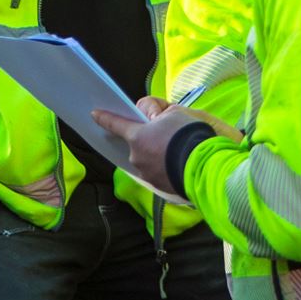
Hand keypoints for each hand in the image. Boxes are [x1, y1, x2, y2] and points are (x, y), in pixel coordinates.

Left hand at [92, 97, 223, 196]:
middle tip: (167, 134)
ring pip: (148, 159)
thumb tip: (149, 116)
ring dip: (156, 154)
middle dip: (147, 138)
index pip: (116, 124)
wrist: (206, 165)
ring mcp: (147, 174)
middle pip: (137, 143)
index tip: (94, 114)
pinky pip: (158, 172)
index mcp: (137, 137)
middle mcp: (137, 157)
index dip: (105, 118)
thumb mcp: (174, 113)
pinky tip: (180, 163)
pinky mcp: (159, 186)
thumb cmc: (188, 136)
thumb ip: (156, 113)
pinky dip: (165, 166)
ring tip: (177, 150)